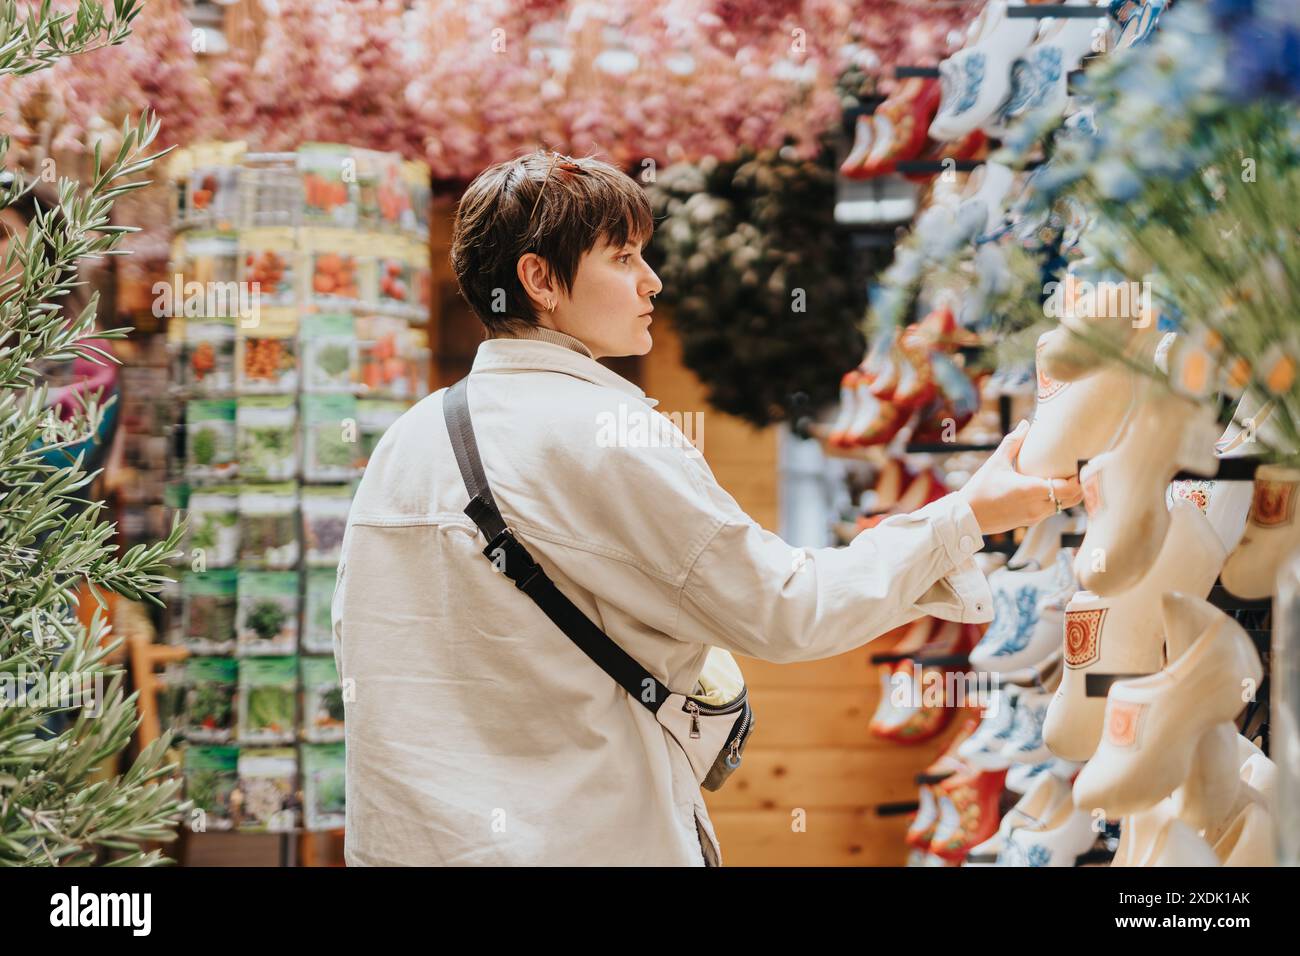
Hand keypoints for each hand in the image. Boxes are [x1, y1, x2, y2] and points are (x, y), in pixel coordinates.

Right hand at [956, 420, 1083, 533]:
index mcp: (1031, 490)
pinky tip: (1056, 488)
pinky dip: (1059, 500)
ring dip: (1071, 493)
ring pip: (1064, 506)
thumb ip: (1013, 442)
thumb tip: (1026, 424)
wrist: (967, 517)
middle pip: (1073, 498)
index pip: (1069, 487)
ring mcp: (1035, 516)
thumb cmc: (980, 489)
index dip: (1081, 476)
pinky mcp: (1031, 522)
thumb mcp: (996, 463)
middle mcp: (1037, 506)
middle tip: (1083, 467)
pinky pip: (1053, 510)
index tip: (1085, 462)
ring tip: (1073, 476)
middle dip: (1081, 484)